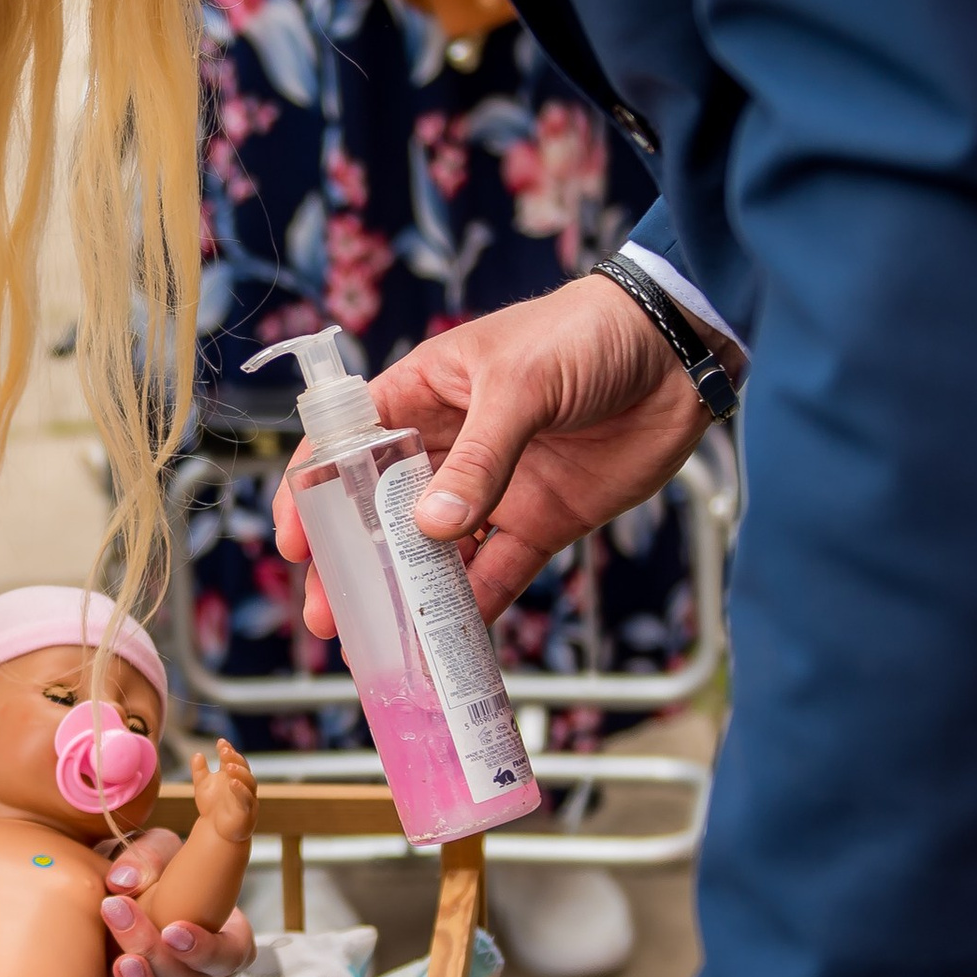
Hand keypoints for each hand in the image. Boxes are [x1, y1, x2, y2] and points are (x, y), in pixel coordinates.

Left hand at [95, 828, 255, 976]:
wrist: (111, 898)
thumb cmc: (149, 874)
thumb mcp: (157, 853)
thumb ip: (148, 856)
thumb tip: (123, 881)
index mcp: (224, 943)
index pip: (231, 957)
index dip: (205, 950)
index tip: (173, 929)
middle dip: (153, 953)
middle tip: (120, 914)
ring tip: (121, 964)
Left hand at [192, 735, 255, 843]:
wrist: (217, 832)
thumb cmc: (213, 808)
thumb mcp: (202, 787)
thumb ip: (200, 771)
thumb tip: (197, 754)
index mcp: (232, 777)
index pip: (233, 760)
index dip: (228, 750)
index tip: (220, 742)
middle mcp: (242, 785)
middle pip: (243, 768)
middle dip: (234, 758)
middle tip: (224, 751)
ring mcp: (247, 797)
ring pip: (249, 782)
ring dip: (240, 773)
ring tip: (228, 766)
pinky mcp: (248, 811)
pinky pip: (247, 799)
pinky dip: (241, 790)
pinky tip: (233, 783)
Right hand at [273, 275, 718, 625]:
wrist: (680, 352)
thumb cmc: (587, 335)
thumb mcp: (522, 384)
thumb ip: (480, 458)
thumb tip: (430, 529)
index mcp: (425, 393)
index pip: (348, 444)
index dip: (314, 492)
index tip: (297, 543)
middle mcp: (449, 446)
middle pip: (381, 512)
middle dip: (352, 564)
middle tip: (328, 616)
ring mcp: (494, 488)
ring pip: (434, 552)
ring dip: (406, 594)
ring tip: (378, 642)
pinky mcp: (541, 521)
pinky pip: (497, 572)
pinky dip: (474, 608)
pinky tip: (448, 642)